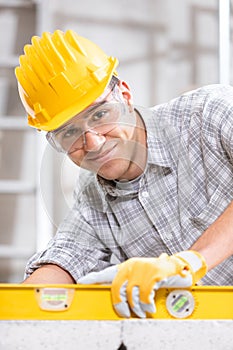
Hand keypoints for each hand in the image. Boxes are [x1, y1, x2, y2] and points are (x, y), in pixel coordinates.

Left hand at [78, 250, 206, 317]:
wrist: (178, 264)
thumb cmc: (158, 272)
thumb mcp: (142, 274)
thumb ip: (130, 282)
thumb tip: (119, 294)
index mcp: (127, 265)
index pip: (107, 272)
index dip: (94, 277)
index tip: (81, 282)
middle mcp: (132, 265)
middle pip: (116, 289)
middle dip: (119, 305)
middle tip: (125, 313)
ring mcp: (142, 269)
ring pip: (131, 295)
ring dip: (137, 307)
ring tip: (142, 311)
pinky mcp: (153, 274)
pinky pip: (144, 296)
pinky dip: (147, 304)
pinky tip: (150, 306)